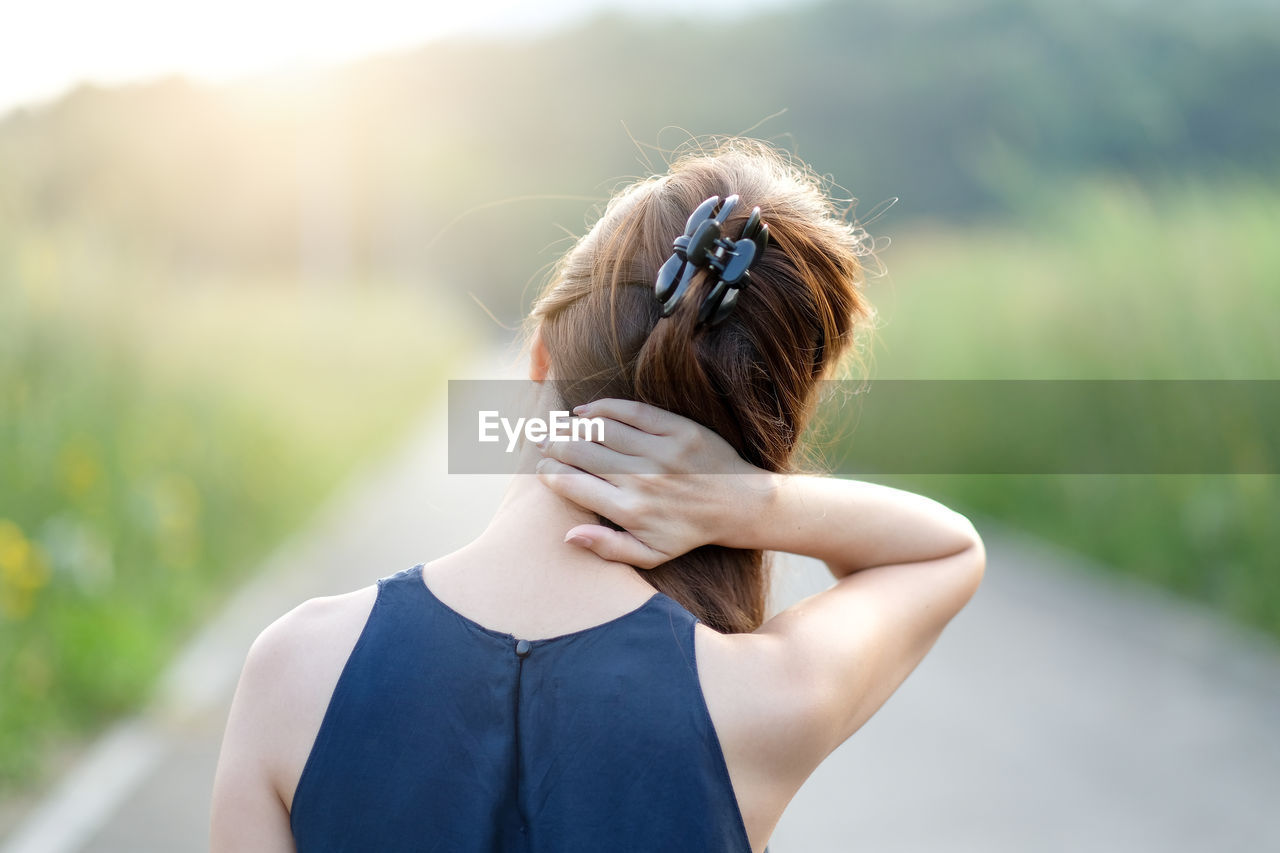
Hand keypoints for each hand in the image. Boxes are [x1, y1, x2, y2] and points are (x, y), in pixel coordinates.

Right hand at [534, 398, 774, 568]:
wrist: (738, 504)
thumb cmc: (688, 531)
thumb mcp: (650, 554)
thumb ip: (608, 548)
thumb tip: (568, 535)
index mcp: (631, 512)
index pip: (573, 484)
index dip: (549, 473)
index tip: (541, 468)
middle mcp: (642, 480)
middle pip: (581, 452)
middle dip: (553, 444)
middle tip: (541, 440)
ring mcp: (660, 452)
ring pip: (601, 429)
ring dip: (572, 425)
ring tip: (560, 425)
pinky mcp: (677, 430)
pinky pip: (630, 411)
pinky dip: (602, 408)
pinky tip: (586, 411)